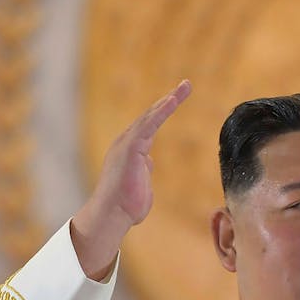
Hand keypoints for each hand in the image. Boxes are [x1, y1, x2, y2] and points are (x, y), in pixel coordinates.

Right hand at [71, 80, 191, 279]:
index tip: (177, 98)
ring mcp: (127, 143)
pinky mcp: (131, 147)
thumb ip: (144, 169)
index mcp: (131, 149)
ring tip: (185, 86)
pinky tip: (173, 100)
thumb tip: (149, 162)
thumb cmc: (126, 206)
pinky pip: (149, 124)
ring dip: (169, 100)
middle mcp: (127, 142)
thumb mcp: (140, 183)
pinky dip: (162, 111)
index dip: (164, 111)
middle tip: (186, 84)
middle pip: (151, 115)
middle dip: (169, 99)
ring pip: (151, 115)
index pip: (150, 125)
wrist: (112, 215)